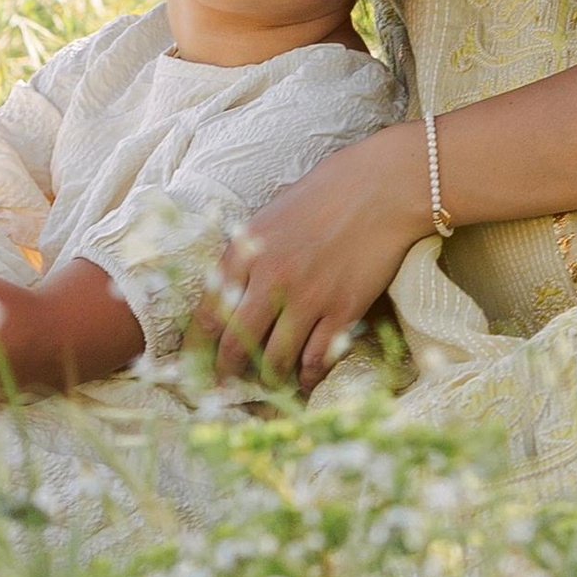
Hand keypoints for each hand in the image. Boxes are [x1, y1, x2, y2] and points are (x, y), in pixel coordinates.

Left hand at [189, 126, 428, 387]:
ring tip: (268, 385)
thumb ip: (248, 253)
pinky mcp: (342, 310)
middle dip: (227, 372)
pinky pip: (317, 358)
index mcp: (245, 251)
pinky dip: (308, 375)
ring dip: (269, 378)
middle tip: (225, 387)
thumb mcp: (270, 216)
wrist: (380, 189)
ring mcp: (307, 298)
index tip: (195, 362)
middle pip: (236, 342)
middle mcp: (270, 278)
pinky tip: (305, 378)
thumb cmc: (324, 194)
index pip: (208, 311)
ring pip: (275, 359)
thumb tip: (229, 288)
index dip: (198, 345)